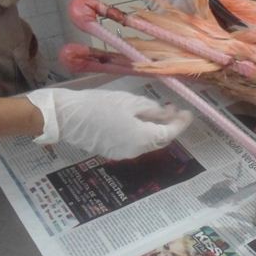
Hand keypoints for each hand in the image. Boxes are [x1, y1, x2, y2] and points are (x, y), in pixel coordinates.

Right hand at [26, 88, 192, 159]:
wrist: (67, 117)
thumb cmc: (99, 105)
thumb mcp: (129, 102)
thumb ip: (152, 110)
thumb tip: (167, 114)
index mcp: (142, 138)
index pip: (169, 133)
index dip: (181, 123)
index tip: (188, 113)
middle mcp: (136, 151)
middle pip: (159, 140)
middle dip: (169, 125)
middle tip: (173, 109)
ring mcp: (123, 154)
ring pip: (147, 142)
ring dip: (155, 128)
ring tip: (158, 111)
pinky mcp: (112, 152)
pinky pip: (134, 143)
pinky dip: (142, 133)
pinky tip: (141, 120)